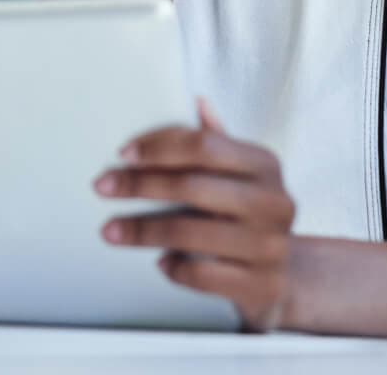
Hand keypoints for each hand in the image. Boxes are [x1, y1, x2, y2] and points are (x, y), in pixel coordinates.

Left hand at [93, 98, 295, 331]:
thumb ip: (218, 141)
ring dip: (142, 230)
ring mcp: (269, 245)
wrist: (284, 276)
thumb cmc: (250, 214)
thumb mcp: (242, 174)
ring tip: (110, 230)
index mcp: (264, 164)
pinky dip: (174, 267)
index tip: (123, 154)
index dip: (159, 147)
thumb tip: (198, 101)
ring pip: (190, 233)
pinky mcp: (260, 284)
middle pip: (192, 186)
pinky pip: (202, 275)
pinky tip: (160, 262)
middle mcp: (272, 201)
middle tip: (102, 186)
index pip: (205, 145)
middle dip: (140, 185)